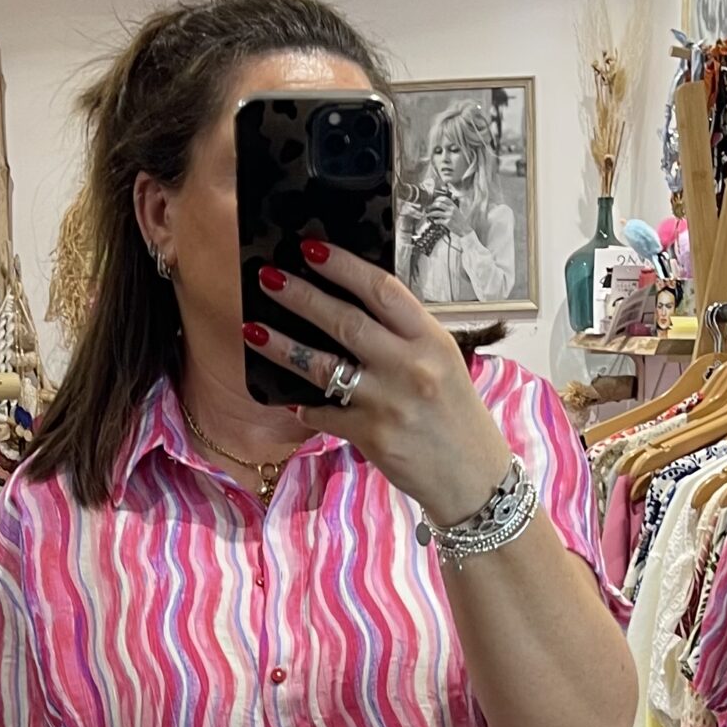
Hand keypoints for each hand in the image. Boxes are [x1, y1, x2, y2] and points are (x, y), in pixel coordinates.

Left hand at [248, 242, 510, 524]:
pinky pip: (324, 414)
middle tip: (267, 278)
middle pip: (344, 322)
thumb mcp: (443, 361)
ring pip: (323, 367)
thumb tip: (355, 305)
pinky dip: (305, 405)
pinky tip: (291, 397)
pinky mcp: (371, 437)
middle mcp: (409, 367)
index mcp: (430, 339)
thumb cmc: (456, 414)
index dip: (343, 266)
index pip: (381, 290)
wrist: (473, 477)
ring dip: (283, 347)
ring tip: (253, 330)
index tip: (310, 250)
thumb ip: (404, 335)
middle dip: (301, 297)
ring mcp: (388, 403)